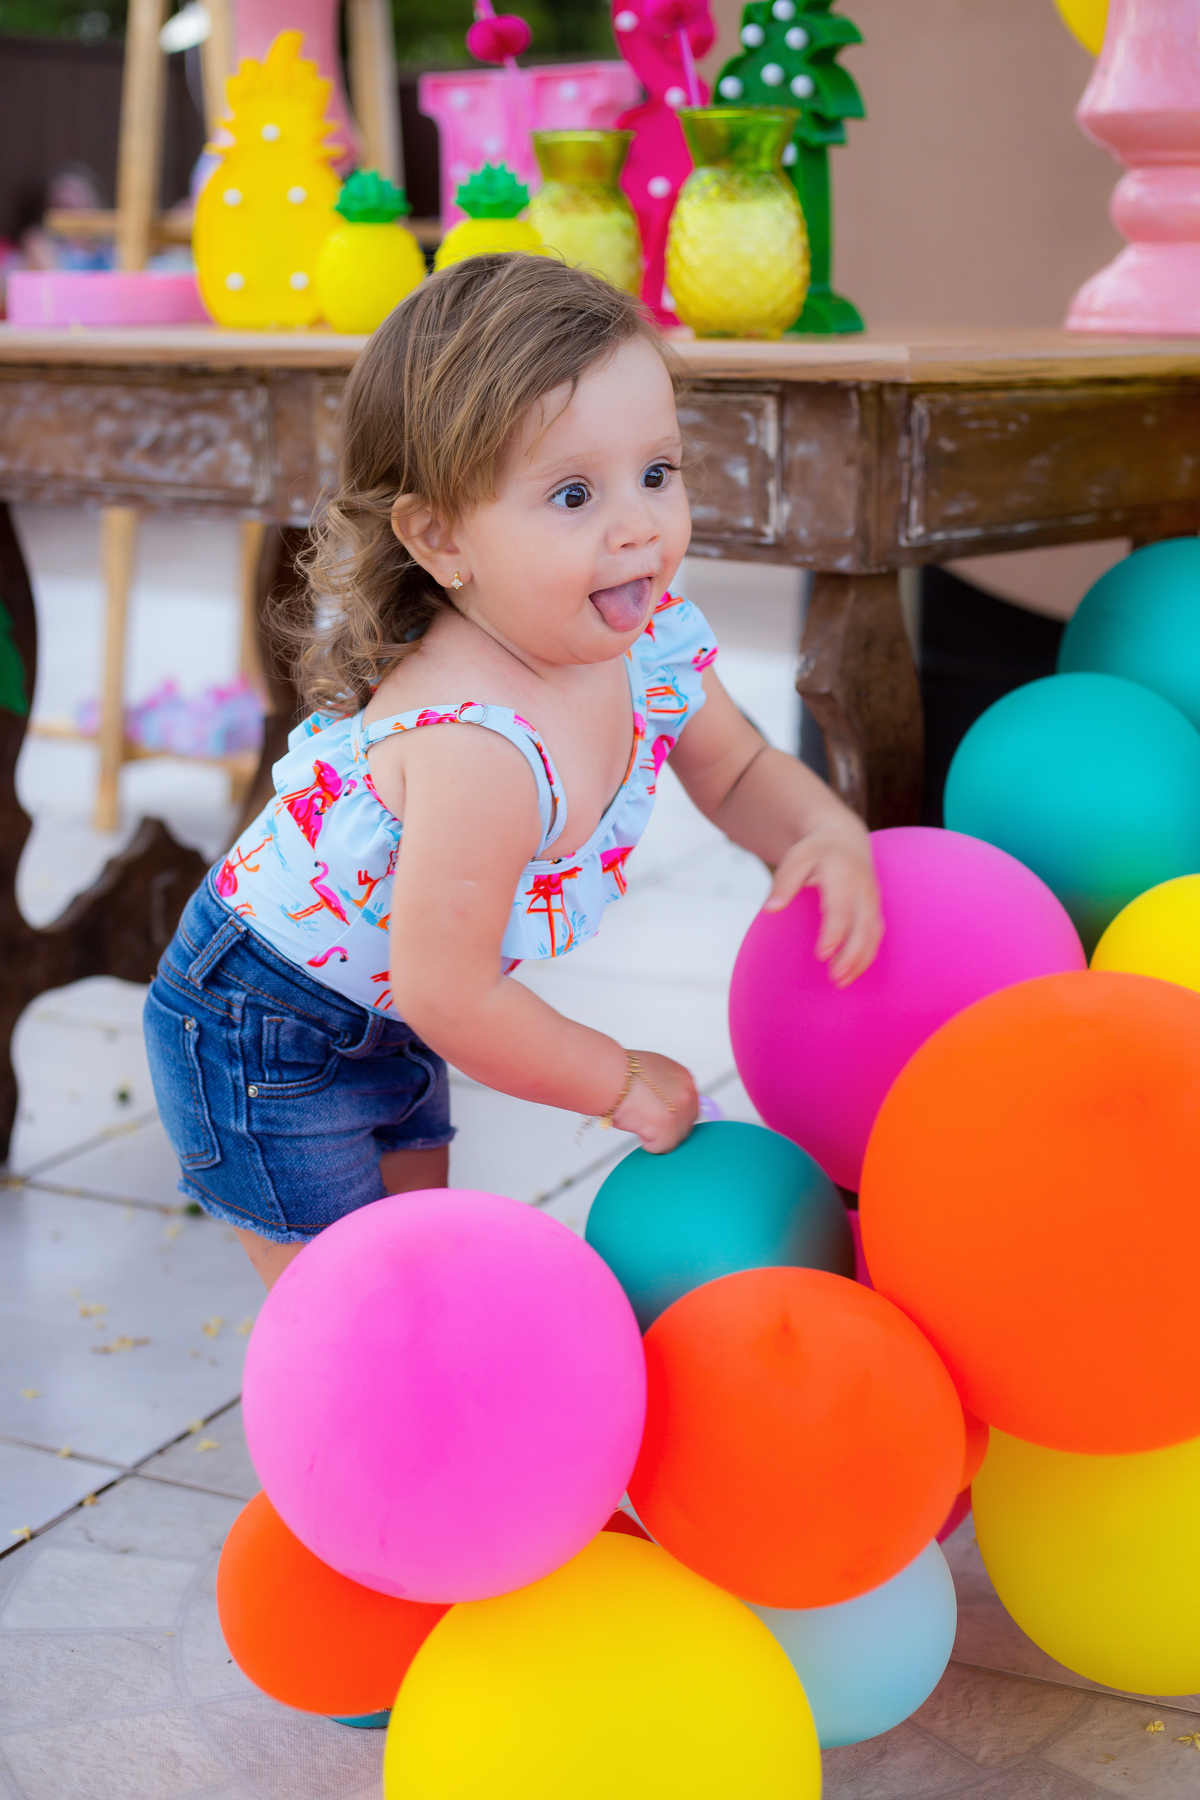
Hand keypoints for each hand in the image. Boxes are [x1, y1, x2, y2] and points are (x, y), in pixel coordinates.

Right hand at [611, 1050, 697, 1152]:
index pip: (688, 1105)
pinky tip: (637, 1128)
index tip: (658, 1115)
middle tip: (646, 1121)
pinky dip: (648, 1144)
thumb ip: (664, 1086)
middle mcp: (688, 1093)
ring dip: (658, 1135)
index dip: (671, 1114)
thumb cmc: (619, 1073)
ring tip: (638, 1121)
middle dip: (668, 1127)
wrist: (607, 1076)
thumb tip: (662, 1103)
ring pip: (677, 1138)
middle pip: (686, 1123)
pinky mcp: (669, 1129)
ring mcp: (681, 1112)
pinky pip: (663, 1148)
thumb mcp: (652, 1071)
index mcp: (684, 1077)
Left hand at [764, 813, 882, 985]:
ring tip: (842, 982)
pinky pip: (876, 935)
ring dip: (861, 960)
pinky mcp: (875, 908)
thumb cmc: (815, 851)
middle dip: (852, 954)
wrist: (845, 838)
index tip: (822, 956)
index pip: (840, 908)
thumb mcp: (796, 858)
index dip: (834, 933)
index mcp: (843, 874)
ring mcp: (872, 899)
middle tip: (835, 979)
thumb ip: (784, 882)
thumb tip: (771, 909)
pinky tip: (852, 971)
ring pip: (873, 933)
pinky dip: (866, 955)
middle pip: (863, 925)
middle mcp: (863, 888)